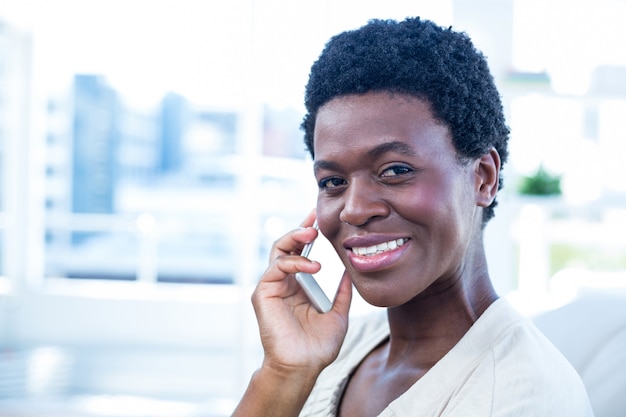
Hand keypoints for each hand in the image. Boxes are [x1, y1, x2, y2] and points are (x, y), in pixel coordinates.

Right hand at [251, 211, 352, 376]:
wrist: (302, 367)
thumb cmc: (318, 346)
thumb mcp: (338, 314)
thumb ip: (341, 292)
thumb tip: (349, 272)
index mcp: (299, 285)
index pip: (302, 252)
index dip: (309, 234)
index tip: (323, 220)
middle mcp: (284, 282)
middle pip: (287, 245)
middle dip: (301, 227)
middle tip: (315, 217)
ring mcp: (272, 287)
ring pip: (278, 250)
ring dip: (295, 237)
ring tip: (313, 232)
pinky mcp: (264, 293)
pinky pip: (276, 267)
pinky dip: (294, 261)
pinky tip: (313, 265)